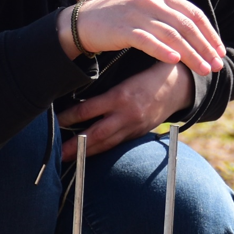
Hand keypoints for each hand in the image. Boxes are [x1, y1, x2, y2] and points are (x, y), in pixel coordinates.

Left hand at [58, 65, 181, 158]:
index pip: (87, 111)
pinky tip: (89, 154)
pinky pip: (117, 144)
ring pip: (105, 144)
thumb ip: (105, 89)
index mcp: (120, 96)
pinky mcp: (139, 134)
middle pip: (95, 135)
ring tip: (67, 159)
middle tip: (56, 154)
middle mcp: (126, 115)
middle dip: (74, 146)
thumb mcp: (126, 77)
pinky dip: (102, 150)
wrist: (179, 86)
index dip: (68, 118)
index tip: (54, 121)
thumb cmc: (148, 75)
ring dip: (85, 153)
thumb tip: (76, 97)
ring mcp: (133, 127)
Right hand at [62, 0, 230, 73]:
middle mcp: (152, 1)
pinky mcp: (123, 28)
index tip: (220, 52)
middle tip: (217, 65)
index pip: (194, 14)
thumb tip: (200, 39)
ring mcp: (138, 13)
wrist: (86, 20)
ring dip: (191, 54)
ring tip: (203, 69)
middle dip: (205, 47)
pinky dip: (162, 50)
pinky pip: (147, 40)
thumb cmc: (122, 20)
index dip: (210, 34)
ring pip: (171, 35)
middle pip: (186, 26)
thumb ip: (171, 20)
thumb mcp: (149, 12)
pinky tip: (175, 61)